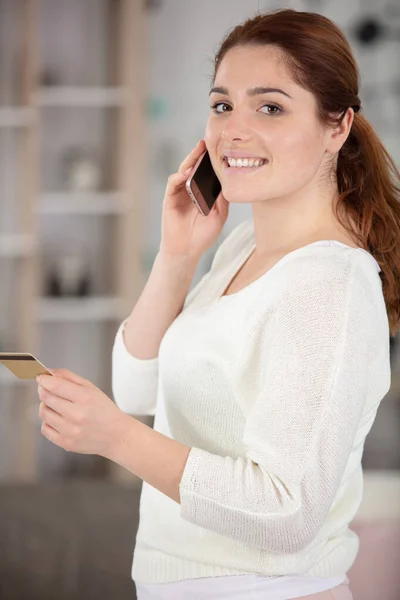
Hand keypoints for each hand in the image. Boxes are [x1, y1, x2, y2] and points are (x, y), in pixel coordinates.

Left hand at [37, 368, 130, 458]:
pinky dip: (48, 421)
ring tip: (55, 404)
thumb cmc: (104, 410)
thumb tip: (49, 373)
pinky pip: (45, 429)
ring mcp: (70, 431)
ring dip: (45, 405)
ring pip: (44, 413)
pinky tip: (57, 419)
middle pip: (46, 398)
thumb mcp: (92, 388)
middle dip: (43, 390)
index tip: (41, 377)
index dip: (43, 380)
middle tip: (47, 389)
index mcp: (85, 398)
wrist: (116, 435)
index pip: (55, 385)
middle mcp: (77, 415)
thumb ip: (69, 377)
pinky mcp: (66, 443)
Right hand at [159, 139, 228, 260]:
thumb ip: (223, 199)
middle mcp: (189, 190)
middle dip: (200, 154)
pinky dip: (179, 176)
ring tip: (199, 150)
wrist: (187, 251)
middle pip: (194, 167)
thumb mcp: (219, 215)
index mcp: (201, 193)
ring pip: (183, 171)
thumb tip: (229, 182)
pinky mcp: (169, 199)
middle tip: (208, 141)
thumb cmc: (202, 236)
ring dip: (190, 160)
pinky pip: (172, 183)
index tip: (221, 149)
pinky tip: (187, 172)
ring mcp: (179, 194)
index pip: (206, 172)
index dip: (211, 161)